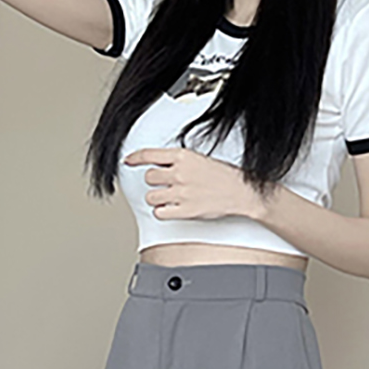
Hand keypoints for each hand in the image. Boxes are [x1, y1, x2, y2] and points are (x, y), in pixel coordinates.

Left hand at [124, 147, 258, 221]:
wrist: (240, 191)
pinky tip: (172, 208)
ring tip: (170, 198)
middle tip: (166, 185)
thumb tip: (156, 164)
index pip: (149, 155)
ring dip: (157, 198)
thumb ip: (177, 161)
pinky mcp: (185, 211)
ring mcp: (181, 193)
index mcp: (182, 157)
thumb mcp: (198, 159)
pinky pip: (159, 213)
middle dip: (154, 182)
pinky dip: (162, 212)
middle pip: (148, 178)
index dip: (135, 158)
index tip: (128, 161)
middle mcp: (179, 174)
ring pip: (151, 197)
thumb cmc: (221, 175)